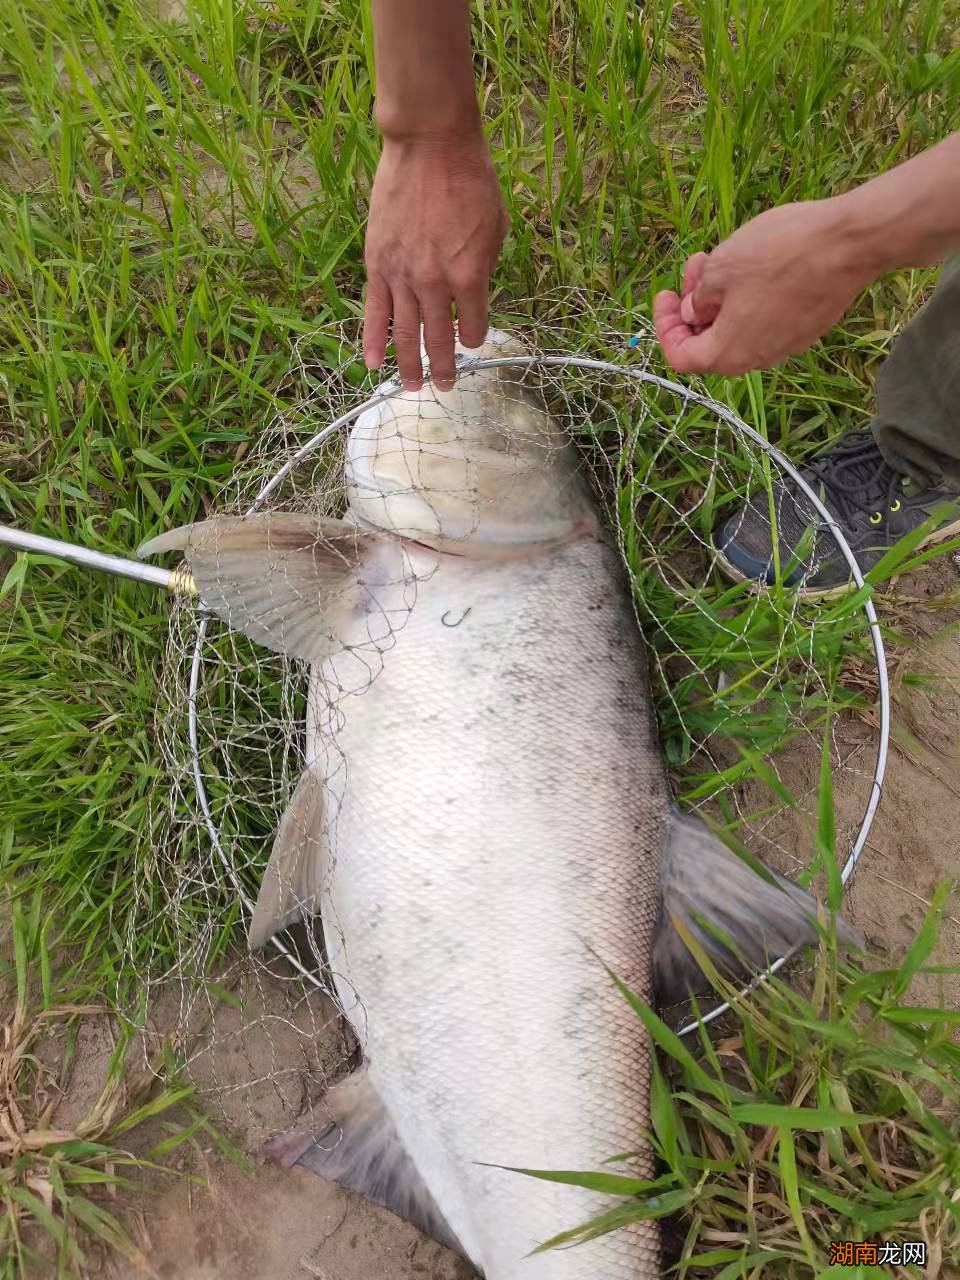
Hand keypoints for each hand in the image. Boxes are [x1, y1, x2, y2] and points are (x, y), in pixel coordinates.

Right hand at [363, 132, 508, 392]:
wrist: (430, 145)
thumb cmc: (471, 179)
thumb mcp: (496, 227)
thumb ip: (485, 267)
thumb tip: (475, 295)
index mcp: (471, 276)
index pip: (475, 327)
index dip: (476, 338)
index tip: (473, 340)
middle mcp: (436, 284)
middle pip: (439, 340)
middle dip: (444, 368)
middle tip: (446, 387)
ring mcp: (403, 276)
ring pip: (404, 335)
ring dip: (409, 365)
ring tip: (413, 387)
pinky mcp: (378, 264)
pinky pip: (374, 313)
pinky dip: (373, 341)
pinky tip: (373, 365)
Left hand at [653, 198, 875, 376]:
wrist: (849, 243)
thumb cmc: (779, 254)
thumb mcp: (721, 268)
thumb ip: (698, 299)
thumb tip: (694, 314)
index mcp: (727, 354)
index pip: (681, 357)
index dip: (664, 328)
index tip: (665, 295)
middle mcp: (756, 360)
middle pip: (710, 344)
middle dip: (693, 307)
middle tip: (694, 267)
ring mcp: (785, 346)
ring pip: (739, 330)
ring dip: (721, 299)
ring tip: (721, 258)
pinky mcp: (806, 329)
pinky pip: (766, 322)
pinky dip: (749, 300)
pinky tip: (753, 268)